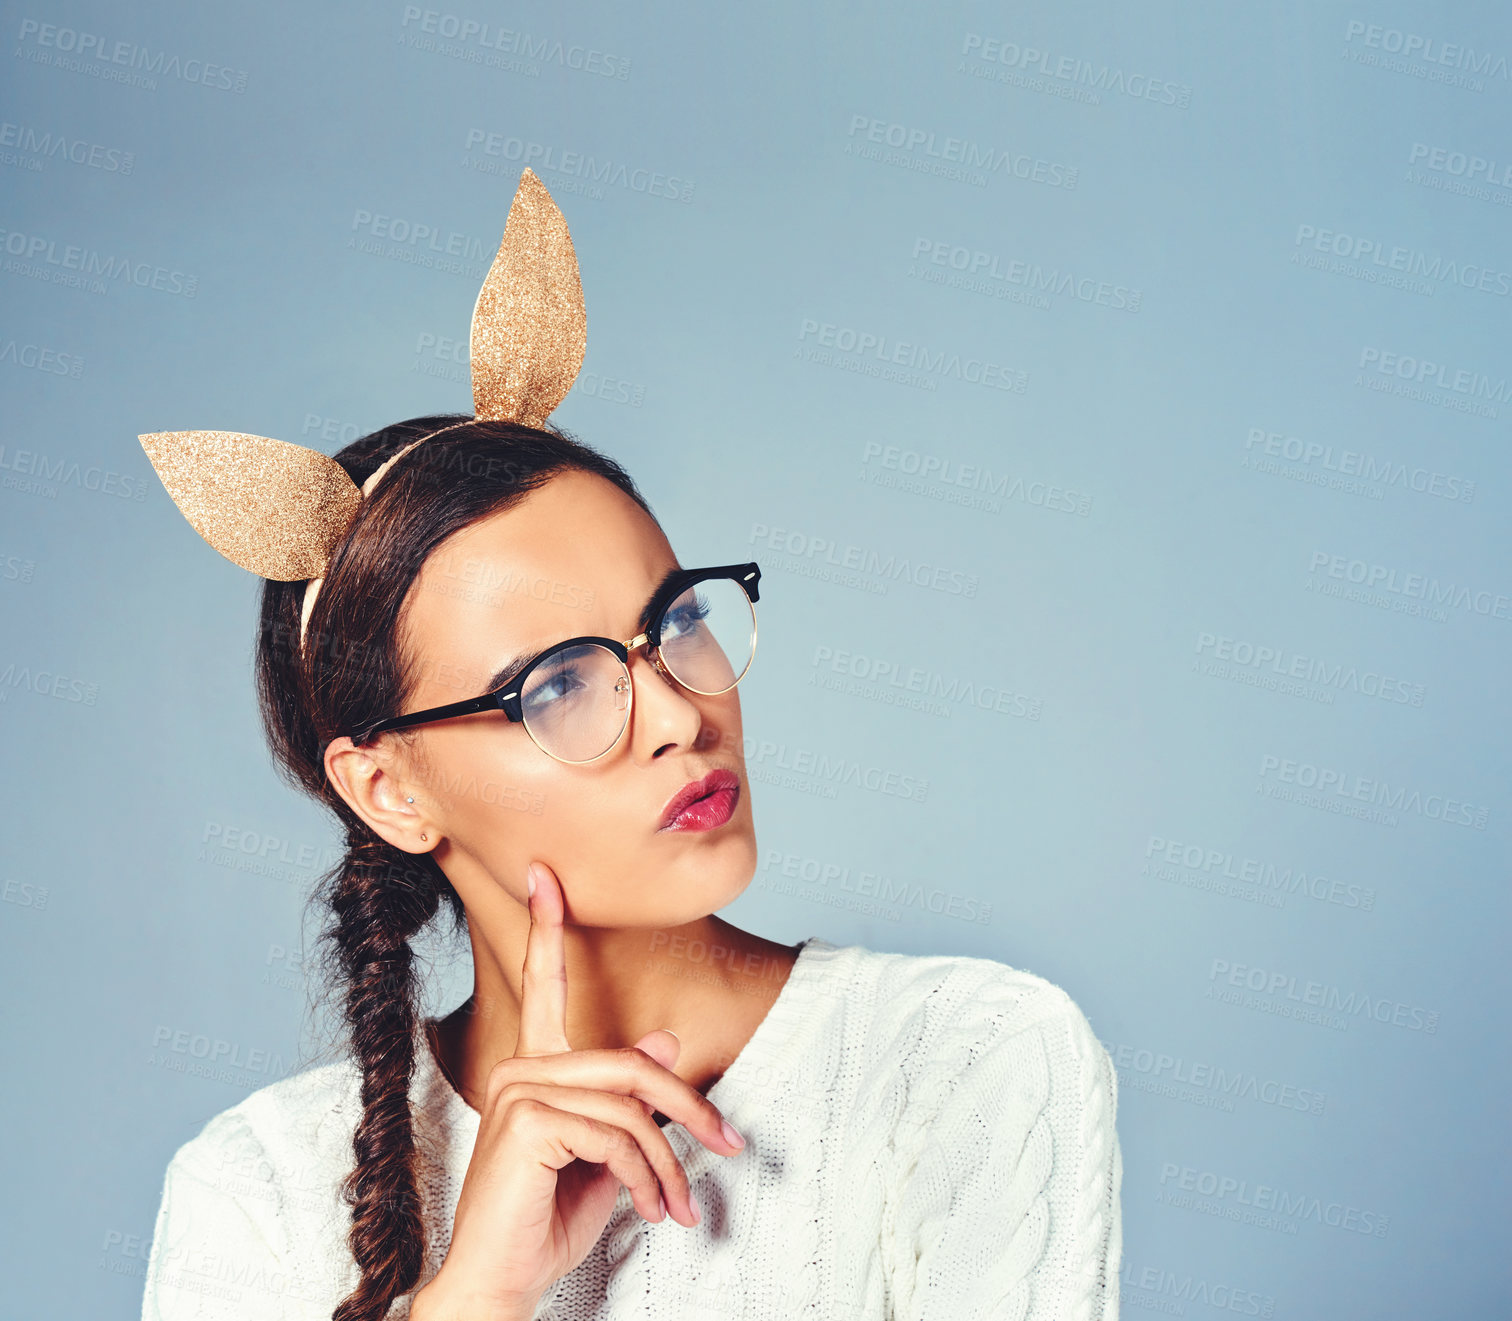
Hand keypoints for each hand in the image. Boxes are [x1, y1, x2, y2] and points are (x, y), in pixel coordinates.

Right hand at [410, 860, 746, 1319]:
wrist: (503, 1281)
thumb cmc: (549, 1221)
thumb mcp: (607, 1157)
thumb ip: (629, 1101)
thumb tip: (663, 1041)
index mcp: (537, 1067)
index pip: (543, 987)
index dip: (547, 929)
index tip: (544, 875)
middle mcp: (523, 1066)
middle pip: (632, 1063)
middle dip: (689, 1107)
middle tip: (730, 1144)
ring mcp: (520, 1088)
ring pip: (632, 1104)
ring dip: (669, 1161)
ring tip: (678, 1207)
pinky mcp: (527, 1119)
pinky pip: (616, 1133)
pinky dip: (645, 1175)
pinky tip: (645, 1208)